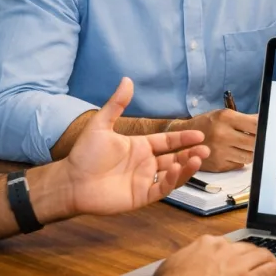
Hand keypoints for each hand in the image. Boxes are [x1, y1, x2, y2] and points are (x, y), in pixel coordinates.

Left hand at [64, 78, 208, 216]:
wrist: (71, 181)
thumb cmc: (84, 154)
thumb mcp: (101, 125)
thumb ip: (117, 104)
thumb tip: (127, 79)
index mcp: (139, 147)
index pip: (167, 142)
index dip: (183, 139)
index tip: (199, 135)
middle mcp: (145, 164)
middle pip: (175, 158)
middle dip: (191, 154)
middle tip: (205, 149)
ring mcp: (144, 181)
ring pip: (173, 174)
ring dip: (187, 167)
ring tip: (198, 159)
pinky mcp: (141, 196)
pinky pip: (162, 189)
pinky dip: (173, 181)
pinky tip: (178, 170)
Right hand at [153, 235, 275, 275]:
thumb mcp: (175, 266)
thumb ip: (187, 262)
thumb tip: (186, 268)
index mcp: (207, 243)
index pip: (230, 244)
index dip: (237, 252)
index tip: (238, 259)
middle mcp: (226, 248)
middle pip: (249, 247)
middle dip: (256, 255)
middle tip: (261, 263)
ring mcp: (239, 264)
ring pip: (264, 256)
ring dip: (272, 261)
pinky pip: (270, 272)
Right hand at [168, 109, 257, 171]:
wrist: (182, 138)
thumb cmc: (207, 124)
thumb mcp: (223, 115)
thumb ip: (244, 119)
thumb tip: (265, 121)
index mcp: (225, 118)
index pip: (255, 124)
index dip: (264, 127)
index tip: (269, 128)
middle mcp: (223, 135)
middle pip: (254, 142)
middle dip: (259, 141)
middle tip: (260, 139)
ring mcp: (221, 152)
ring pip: (249, 156)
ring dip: (251, 152)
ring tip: (247, 146)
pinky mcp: (219, 165)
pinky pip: (240, 164)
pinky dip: (241, 159)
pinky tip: (236, 153)